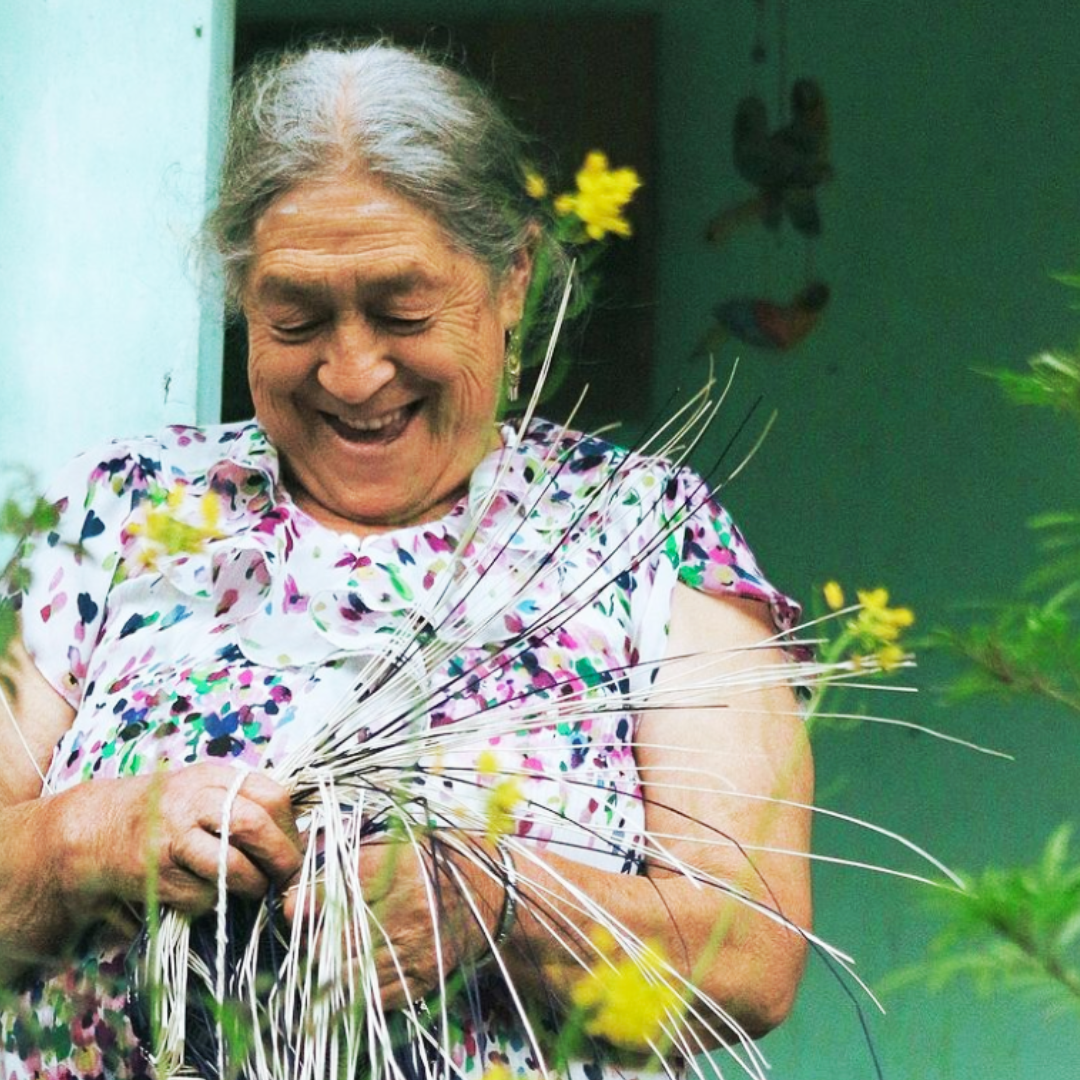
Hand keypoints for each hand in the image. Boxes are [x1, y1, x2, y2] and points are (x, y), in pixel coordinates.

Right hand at [59, 764, 302, 918]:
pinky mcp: (155, 871)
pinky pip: (201, 894)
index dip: (290, 829)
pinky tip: (203, 891)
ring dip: (251, 885)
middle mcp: (194, 799)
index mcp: (217, 776)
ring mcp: (172, 834)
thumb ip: (250, 807)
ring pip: (231, 865)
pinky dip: (212, 901)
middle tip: (287, 878)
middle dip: (280, 859)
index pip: (272, 797)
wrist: (99, 829)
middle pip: (254, 826)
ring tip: (252, 889)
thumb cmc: (171, 814)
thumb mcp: (209, 793)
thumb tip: (300, 841)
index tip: (295, 849)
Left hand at [283, 832, 502, 1010]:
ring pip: (350, 971)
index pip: (342, 888)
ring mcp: (419, 951)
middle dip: (312, 936)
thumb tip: (305, 877)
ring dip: (326, 966)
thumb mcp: (404, 842)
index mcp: (407, 868)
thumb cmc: (443, 860)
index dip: (308, 898)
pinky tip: (346, 977)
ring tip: (323, 953)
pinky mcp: (425, 979)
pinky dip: (351, 991)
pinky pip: (373, 996)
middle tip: (305, 930)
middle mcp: (412, 911)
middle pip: (339, 934)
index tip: (292, 903)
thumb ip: (356, 856)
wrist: (495, 896)